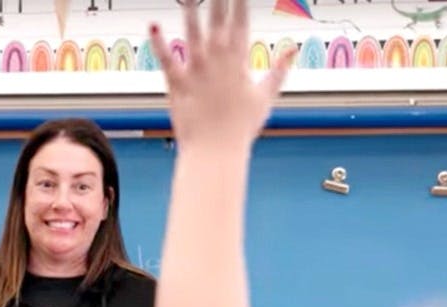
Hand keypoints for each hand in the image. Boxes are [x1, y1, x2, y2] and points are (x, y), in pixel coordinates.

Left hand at [150, 0, 293, 149]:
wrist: (216, 152)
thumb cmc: (241, 129)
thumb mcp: (265, 97)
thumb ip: (278, 71)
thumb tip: (292, 51)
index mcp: (239, 62)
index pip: (240, 23)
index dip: (239, 2)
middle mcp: (217, 61)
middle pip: (217, 20)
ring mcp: (196, 71)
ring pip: (192, 32)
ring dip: (190, 10)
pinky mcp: (178, 84)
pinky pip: (166, 59)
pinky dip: (159, 43)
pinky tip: (154, 25)